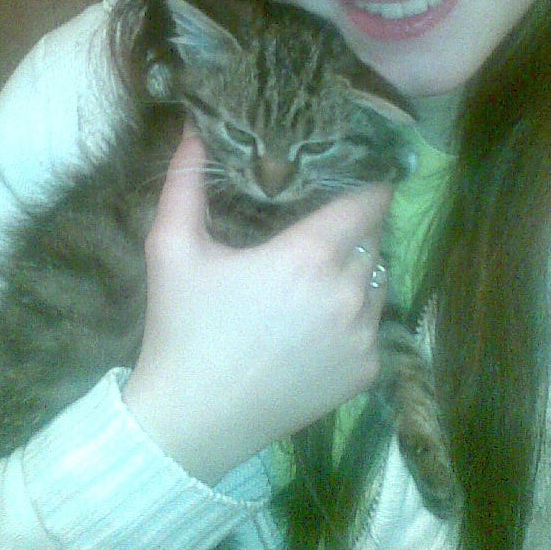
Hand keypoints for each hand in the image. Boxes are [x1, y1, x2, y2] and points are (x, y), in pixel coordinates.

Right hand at [122, 129, 392, 484]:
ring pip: (378, 281)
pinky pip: (375, 325)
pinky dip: (356, 315)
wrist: (193, 423)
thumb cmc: (182, 328)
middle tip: (320, 221)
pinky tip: (316, 320)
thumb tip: (193, 126)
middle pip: (374, 237)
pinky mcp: (366, 372)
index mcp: (309, 257)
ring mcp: (363, 338)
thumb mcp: (171, 248)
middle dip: (354, 223)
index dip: (365, 181)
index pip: (369, 200)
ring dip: (357, 268)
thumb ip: (185, 181)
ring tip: (317, 272)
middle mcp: (349, 294)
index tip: (350, 171)